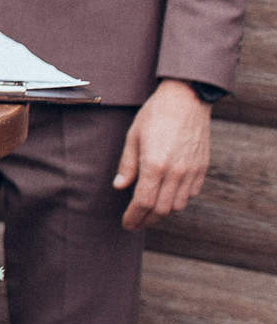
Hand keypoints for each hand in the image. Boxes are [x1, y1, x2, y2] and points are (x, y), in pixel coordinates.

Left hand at [114, 78, 213, 229]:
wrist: (187, 100)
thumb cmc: (155, 115)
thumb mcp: (133, 137)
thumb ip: (127, 165)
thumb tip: (119, 186)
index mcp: (155, 165)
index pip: (144, 202)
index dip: (134, 217)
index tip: (127, 224)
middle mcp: (176, 172)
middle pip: (162, 209)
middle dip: (147, 220)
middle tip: (136, 222)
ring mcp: (192, 171)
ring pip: (178, 204)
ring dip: (163, 211)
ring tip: (149, 211)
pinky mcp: (202, 167)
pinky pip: (191, 193)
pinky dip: (179, 199)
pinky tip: (168, 195)